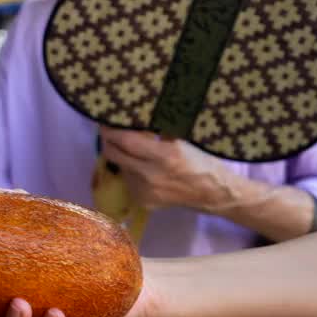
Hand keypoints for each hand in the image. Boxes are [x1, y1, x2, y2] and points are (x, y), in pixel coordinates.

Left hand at [99, 127, 234, 213]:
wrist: (210, 192)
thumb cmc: (200, 160)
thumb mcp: (182, 138)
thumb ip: (159, 129)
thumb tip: (136, 114)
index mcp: (164, 155)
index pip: (126, 140)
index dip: (112, 130)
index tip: (106, 120)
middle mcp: (150, 174)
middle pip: (114, 154)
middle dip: (108, 140)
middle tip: (108, 130)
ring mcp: (145, 191)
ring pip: (120, 167)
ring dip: (121, 156)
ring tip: (129, 148)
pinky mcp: (143, 201)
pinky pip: (128, 180)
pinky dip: (130, 171)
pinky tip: (141, 167)